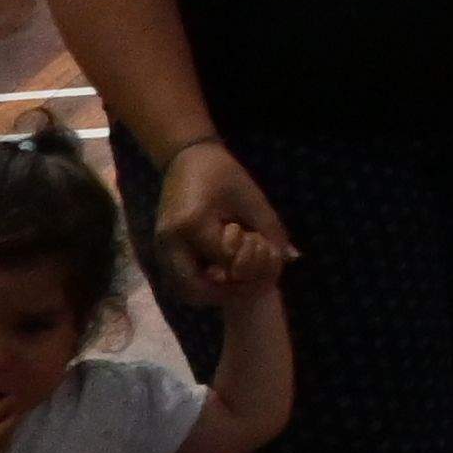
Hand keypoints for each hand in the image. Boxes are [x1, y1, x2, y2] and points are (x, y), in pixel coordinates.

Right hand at [153, 143, 296, 295]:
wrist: (186, 158)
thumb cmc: (222, 174)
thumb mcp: (251, 198)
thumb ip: (271, 230)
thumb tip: (291, 258)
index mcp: (192, 224)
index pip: (224, 262)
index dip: (249, 267)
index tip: (265, 262)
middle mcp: (171, 242)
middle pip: (195, 289)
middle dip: (224, 294)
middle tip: (248, 287)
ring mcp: (161, 248)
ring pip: (182, 290)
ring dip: (209, 294)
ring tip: (235, 284)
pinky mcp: (161, 251)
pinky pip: (178, 280)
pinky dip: (199, 285)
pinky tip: (220, 275)